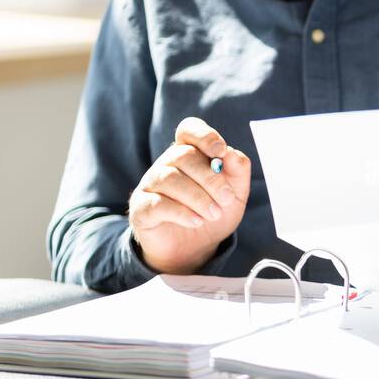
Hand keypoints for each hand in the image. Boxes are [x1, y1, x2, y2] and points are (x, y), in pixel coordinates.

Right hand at [127, 117, 251, 274]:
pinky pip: (157, 203)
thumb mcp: (235, 193)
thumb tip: (232, 154)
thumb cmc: (213, 211)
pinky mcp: (141, 207)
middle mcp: (168, 163)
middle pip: (183, 155)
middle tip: (226, 199)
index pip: (189, 130)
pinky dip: (180, 212)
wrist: (194, 248)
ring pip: (169, 178)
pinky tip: (196, 221)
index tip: (220, 151)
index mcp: (190, 153)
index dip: (203, 135)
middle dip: (210, 178)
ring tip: (214, 213)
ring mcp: (151, 184)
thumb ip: (237, 171)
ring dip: (197, 197)